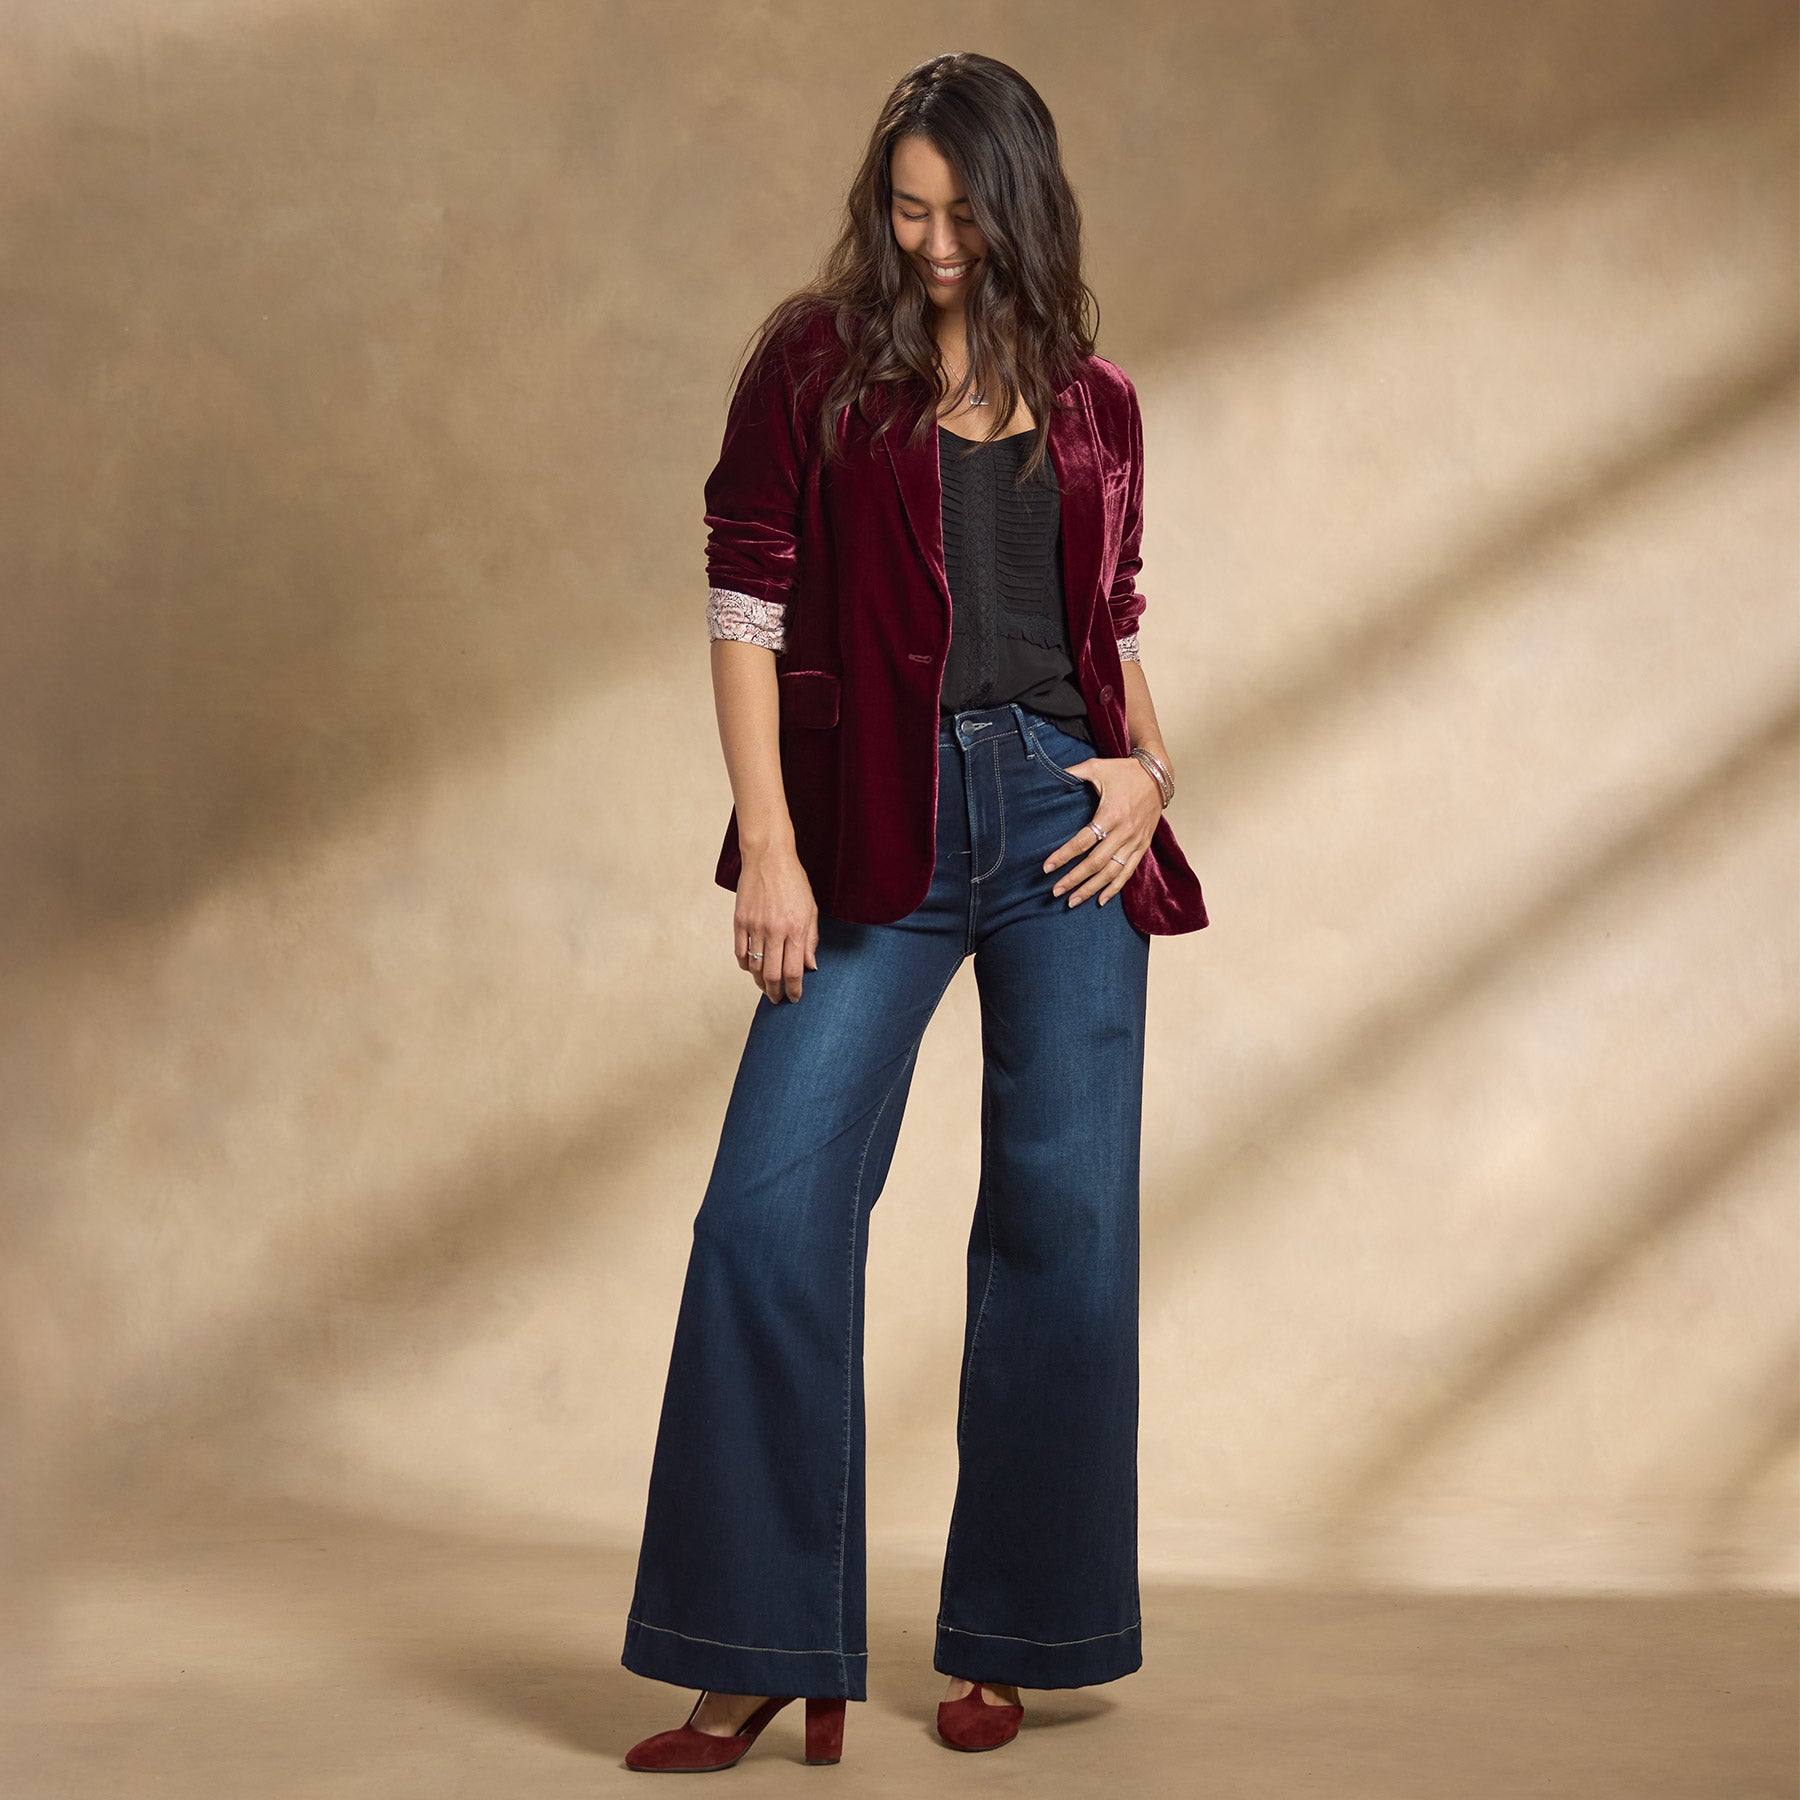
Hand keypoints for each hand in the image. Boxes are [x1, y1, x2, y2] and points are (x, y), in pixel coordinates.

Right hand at [734, 843, 818, 1001]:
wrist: (768, 858)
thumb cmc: (793, 882)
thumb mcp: (811, 909)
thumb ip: (810, 940)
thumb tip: (811, 966)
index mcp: (795, 929)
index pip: (794, 971)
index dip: (794, 990)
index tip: (794, 998)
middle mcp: (774, 931)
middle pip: (772, 975)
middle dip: (775, 992)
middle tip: (777, 999)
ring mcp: (754, 927)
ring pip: (754, 967)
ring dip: (759, 982)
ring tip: (765, 987)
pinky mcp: (740, 921)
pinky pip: (740, 952)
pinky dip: (745, 965)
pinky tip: (751, 968)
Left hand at [1042, 754, 1165, 906]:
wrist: (1157, 775)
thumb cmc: (1124, 771)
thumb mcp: (1096, 767)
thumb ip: (1073, 772)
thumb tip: (1050, 773)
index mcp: (1111, 814)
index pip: (1083, 841)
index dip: (1064, 856)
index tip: (1047, 868)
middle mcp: (1124, 832)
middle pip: (1096, 862)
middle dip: (1074, 879)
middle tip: (1055, 891)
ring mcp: (1135, 841)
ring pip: (1112, 872)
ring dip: (1092, 888)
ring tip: (1073, 901)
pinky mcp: (1143, 846)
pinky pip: (1128, 872)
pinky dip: (1114, 887)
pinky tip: (1101, 900)